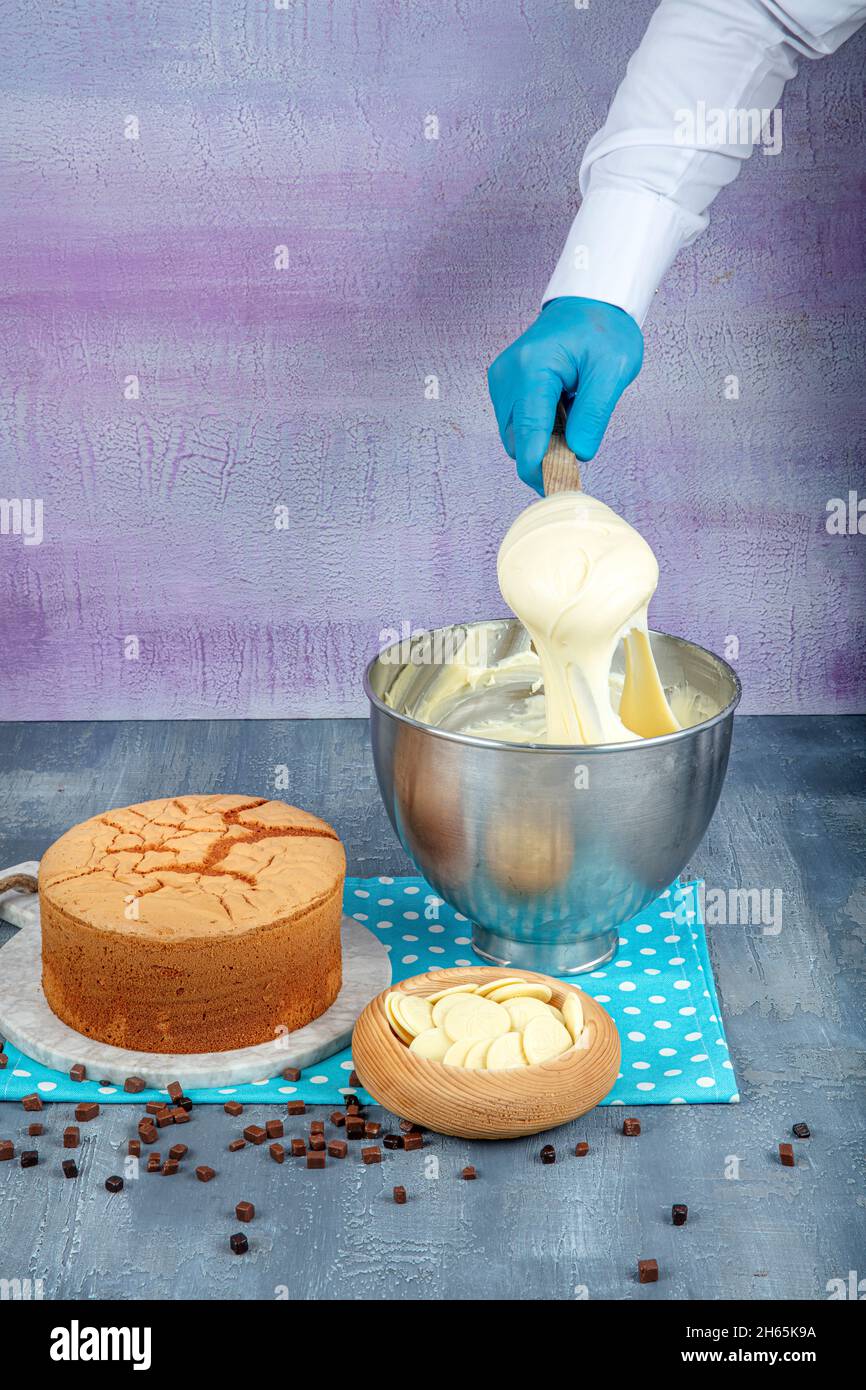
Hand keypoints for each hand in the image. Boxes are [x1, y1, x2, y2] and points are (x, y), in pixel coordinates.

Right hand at [487, 296, 643, 493]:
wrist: (588, 304)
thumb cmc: (604, 330)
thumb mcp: (614, 369)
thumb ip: (594, 414)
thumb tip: (577, 455)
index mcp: (532, 369)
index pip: (529, 436)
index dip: (542, 470)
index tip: (560, 492)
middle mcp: (507, 376)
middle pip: (518, 442)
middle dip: (545, 457)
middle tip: (580, 451)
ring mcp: (501, 381)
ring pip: (516, 438)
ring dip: (543, 443)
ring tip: (574, 420)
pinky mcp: (503, 387)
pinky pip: (518, 425)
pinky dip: (539, 431)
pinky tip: (562, 413)